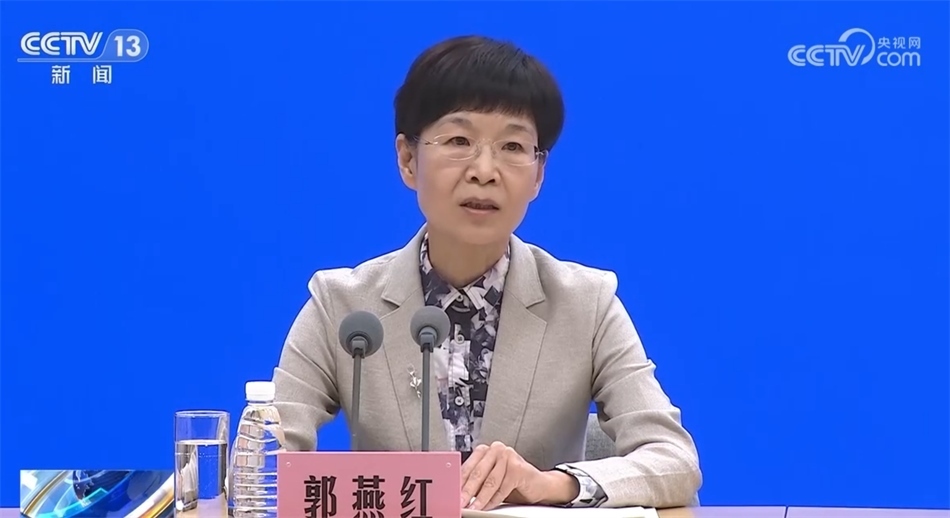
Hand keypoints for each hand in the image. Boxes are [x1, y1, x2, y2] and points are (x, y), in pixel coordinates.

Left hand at [459, 441, 578, 510]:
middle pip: (477, 473)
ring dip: (480, 499)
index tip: (451, 494)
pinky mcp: (518, 468)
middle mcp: (496, 449)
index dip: (458, 483)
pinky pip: (502, 488)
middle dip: (467, 491)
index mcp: (485, 450)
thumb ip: (476, 482)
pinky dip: (494, 500)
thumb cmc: (512, 481)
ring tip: (473, 508)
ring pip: (490, 482)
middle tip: (460, 502)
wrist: (537, 484)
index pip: (468, 467)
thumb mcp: (490, 479)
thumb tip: (458, 493)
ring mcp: (508, 456)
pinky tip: (488, 506)